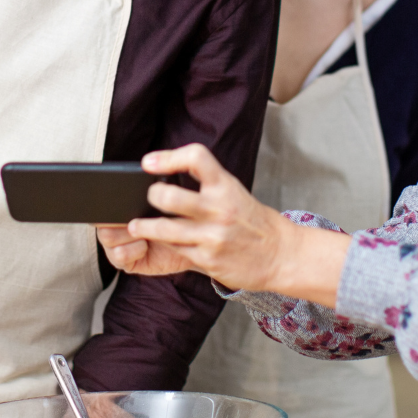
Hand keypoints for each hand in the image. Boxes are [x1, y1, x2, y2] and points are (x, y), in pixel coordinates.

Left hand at [95, 144, 295, 292]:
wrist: (281, 254)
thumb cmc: (252, 221)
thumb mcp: (234, 191)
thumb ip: (206, 183)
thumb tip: (167, 173)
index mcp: (225, 186)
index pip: (196, 158)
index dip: (169, 157)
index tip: (148, 163)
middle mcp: (219, 209)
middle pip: (170, 197)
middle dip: (152, 196)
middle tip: (147, 198)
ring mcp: (213, 236)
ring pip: (165, 229)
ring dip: (144, 227)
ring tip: (135, 225)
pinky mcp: (208, 260)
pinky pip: (176, 250)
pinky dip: (165, 246)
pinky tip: (160, 244)